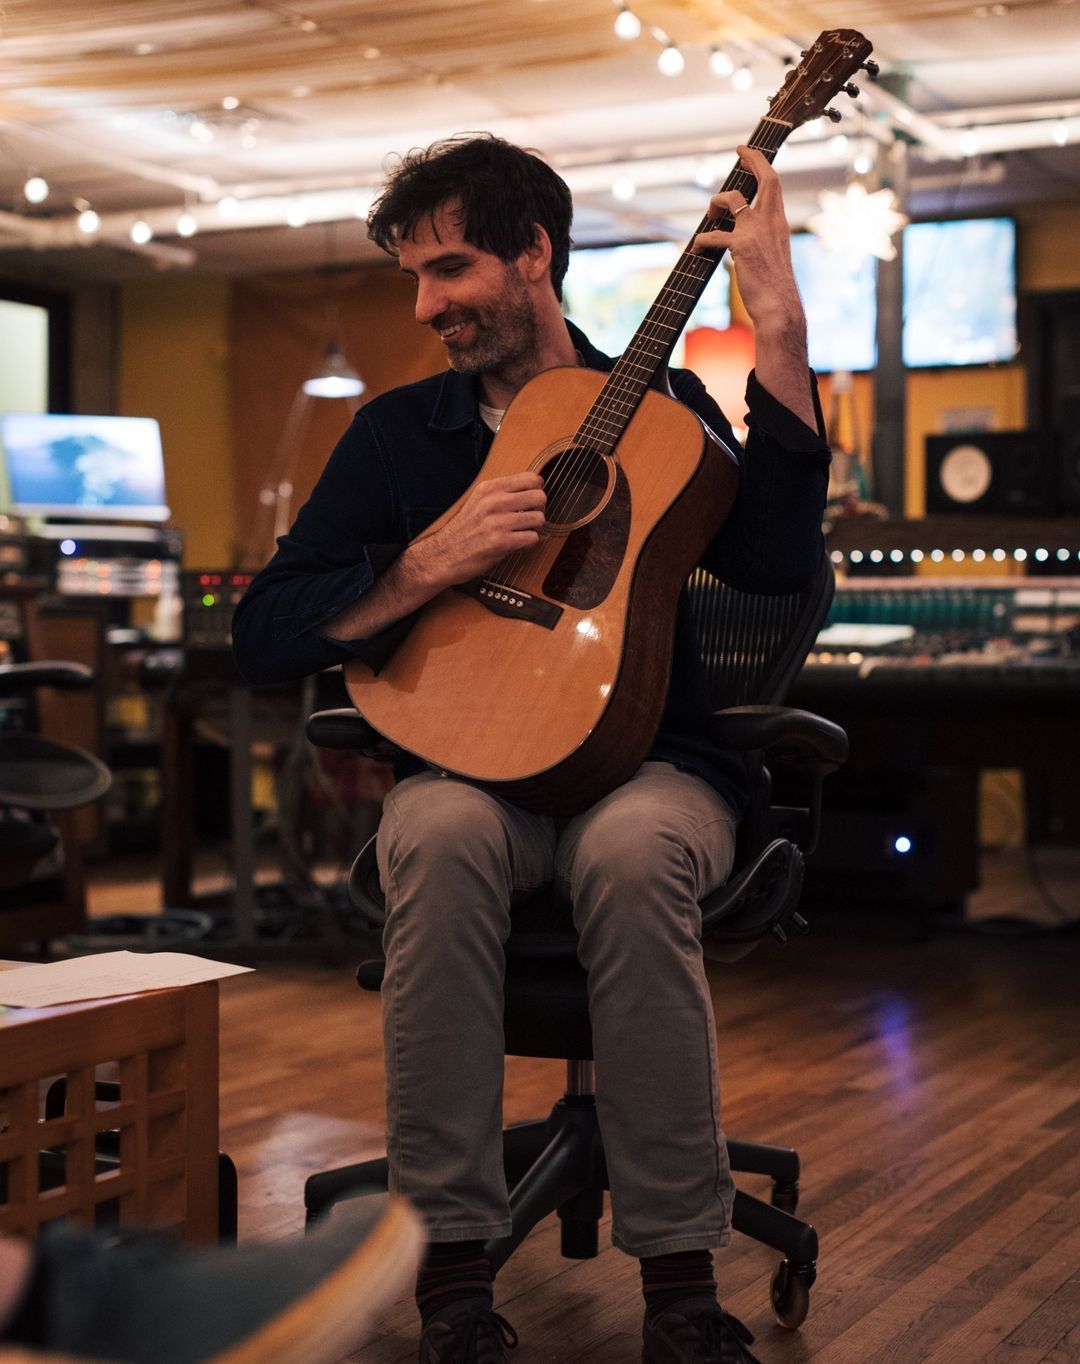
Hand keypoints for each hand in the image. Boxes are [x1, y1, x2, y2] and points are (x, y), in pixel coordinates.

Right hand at [421, 472, 546, 586]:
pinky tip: (518, 545)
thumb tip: (535, 488)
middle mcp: (493, 502)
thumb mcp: (478, 502)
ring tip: (522, 533)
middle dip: (540, 509)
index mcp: (489, 488)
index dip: (537, 490)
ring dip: (534, 528)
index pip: (531, 478)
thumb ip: (502, 494)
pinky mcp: (500, 542)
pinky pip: (532, 538)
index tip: (531, 501)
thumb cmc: (463, 531)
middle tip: (530, 518)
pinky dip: (529, 544)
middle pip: (539, 496)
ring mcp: (497, 522)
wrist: (442, 555)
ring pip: (539, 518)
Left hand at [692, 145, 804, 336]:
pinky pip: (713, 236)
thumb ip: (762, 239)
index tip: (748, 153)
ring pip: (731, 199)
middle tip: (739, 152)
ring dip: (715, 203)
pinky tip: (697, 248)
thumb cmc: (774, 287)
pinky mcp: (741, 247)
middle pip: (765, 177)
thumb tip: (742, 238)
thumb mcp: (773, 255)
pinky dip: (701, 240)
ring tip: (710, 216)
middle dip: (752, 158)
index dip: (761, 164)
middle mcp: (770, 221)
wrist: (779, 306)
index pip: (774, 184)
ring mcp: (755, 232)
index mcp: (779, 223)